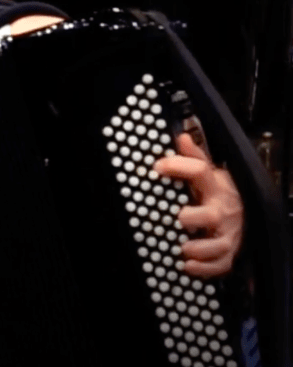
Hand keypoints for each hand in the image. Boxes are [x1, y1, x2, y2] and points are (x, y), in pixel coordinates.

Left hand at [154, 133, 243, 276]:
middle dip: (193, 218)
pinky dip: (205, 269)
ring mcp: (227, 234)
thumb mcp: (210, 173)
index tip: (157, 166)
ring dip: (199, 249)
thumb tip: (181, 137)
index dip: (179, 166)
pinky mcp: (228, 253)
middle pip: (211, 215)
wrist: (248, 214)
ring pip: (218, 245)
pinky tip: (188, 266)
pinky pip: (221, 265)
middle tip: (176, 219)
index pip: (200, 171)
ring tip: (182, 249)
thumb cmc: (219, 193)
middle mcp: (222, 211)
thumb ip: (194, 157)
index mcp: (215, 187)